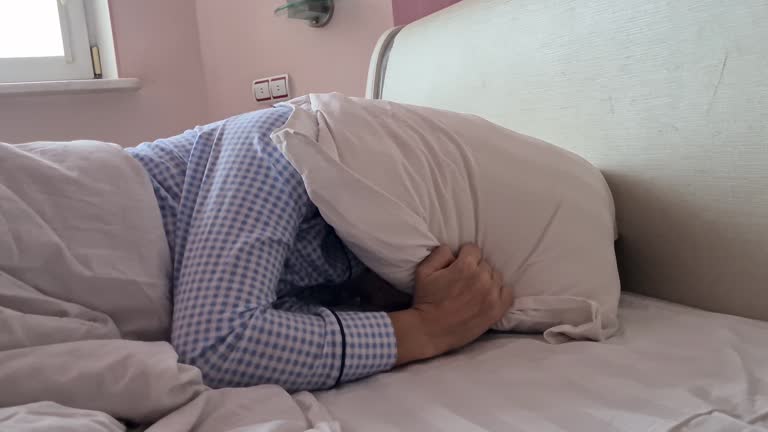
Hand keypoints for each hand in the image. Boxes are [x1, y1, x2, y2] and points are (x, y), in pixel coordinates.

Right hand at [389, 244, 513, 364]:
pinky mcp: (496, 310)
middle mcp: (482, 278)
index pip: (473, 249)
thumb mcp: (423, 271)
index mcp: (465, 266)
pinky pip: (508, 293)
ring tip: (473, 291)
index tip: (457, 266)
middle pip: (485, 263)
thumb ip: (440, 253)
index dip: (463, 256)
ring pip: (496, 277)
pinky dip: (500, 293)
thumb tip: (453, 250)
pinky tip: (488, 297)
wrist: (430, 330)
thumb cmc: (425, 300)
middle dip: (474, 269)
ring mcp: (491, 295)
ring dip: (486, 281)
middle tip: (463, 282)